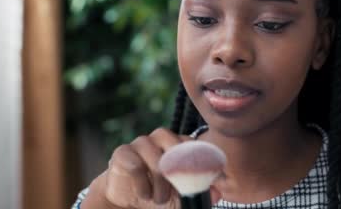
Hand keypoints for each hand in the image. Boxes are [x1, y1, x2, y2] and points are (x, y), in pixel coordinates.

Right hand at [81, 127, 222, 208]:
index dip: (199, 160)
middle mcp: (159, 138)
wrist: (127, 201)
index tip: (206, 178)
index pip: (191, 142)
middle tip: (177, 190)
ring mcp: (140, 143)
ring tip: (159, 199)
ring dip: (160, 183)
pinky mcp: (122, 153)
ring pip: (154, 155)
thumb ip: (199, 192)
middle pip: (173, 141)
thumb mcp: (182, 197)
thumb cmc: (158, 194)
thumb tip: (217, 192)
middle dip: (177, 170)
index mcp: (177, 143)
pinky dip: (143, 184)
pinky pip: (136, 165)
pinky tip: (145, 194)